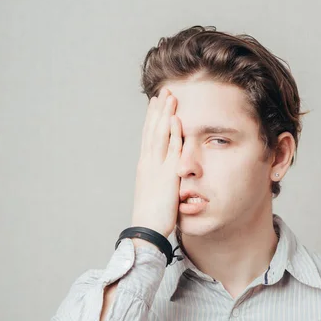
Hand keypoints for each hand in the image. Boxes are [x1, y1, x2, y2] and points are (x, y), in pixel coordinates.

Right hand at [131, 86, 182, 238]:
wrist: (146, 229)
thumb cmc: (150, 216)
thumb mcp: (153, 193)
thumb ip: (159, 180)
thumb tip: (165, 176)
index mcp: (145, 166)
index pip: (148, 137)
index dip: (152, 119)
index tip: (155, 104)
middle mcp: (148, 163)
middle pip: (152, 130)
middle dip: (158, 110)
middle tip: (163, 91)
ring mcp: (156, 167)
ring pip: (160, 135)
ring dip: (165, 115)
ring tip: (170, 97)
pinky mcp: (167, 175)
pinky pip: (171, 150)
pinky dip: (173, 134)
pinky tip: (176, 119)